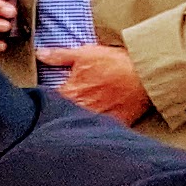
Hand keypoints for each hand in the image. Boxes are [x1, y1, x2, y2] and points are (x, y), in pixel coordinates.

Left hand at [34, 40, 150, 121]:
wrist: (146, 73)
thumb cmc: (115, 63)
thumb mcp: (84, 54)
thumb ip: (59, 56)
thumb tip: (39, 54)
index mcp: (70, 93)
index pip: (48, 102)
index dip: (45, 101)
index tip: (44, 100)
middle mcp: (81, 109)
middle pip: (62, 116)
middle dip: (60, 113)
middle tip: (63, 109)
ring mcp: (98, 118)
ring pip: (79, 124)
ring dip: (76, 121)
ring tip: (78, 118)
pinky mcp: (115, 124)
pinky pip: (100, 131)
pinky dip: (96, 129)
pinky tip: (96, 125)